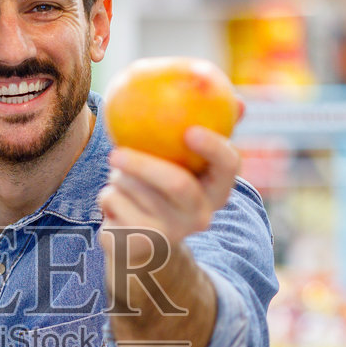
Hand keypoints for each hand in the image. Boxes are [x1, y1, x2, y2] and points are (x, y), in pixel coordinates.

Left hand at [96, 126, 239, 297]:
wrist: (145, 246)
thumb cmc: (164, 191)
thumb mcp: (185, 165)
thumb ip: (203, 133)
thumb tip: (239, 100)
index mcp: (217, 191)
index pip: (228, 165)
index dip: (214, 148)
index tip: (190, 130)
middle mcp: (200, 216)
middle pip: (177, 184)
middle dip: (145, 164)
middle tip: (116, 152)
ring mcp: (171, 235)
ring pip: (136, 191)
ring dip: (119, 177)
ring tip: (120, 175)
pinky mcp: (141, 245)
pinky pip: (114, 205)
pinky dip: (107, 197)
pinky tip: (113, 202)